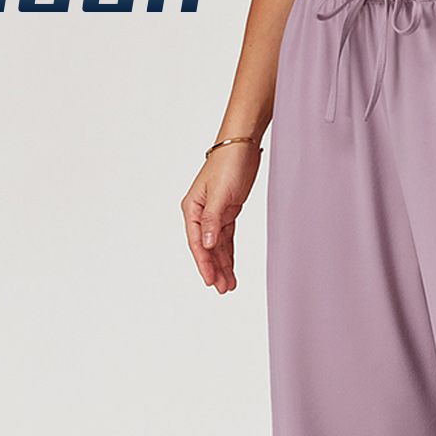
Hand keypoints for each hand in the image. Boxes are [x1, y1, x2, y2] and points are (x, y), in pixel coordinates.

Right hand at [181, 143, 262, 294]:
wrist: (242, 146)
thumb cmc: (229, 164)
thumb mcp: (221, 194)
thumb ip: (213, 220)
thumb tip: (206, 245)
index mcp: (193, 208)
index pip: (197, 242)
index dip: (204, 263)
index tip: (210, 281)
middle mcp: (201, 213)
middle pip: (207, 248)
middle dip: (215, 269)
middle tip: (223, 289)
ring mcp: (214, 214)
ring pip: (217, 246)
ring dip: (223, 265)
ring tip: (229, 285)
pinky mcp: (227, 212)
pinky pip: (226, 239)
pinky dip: (229, 253)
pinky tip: (231, 267)